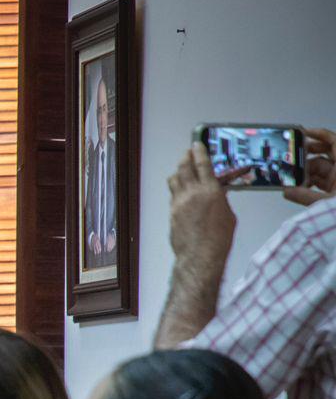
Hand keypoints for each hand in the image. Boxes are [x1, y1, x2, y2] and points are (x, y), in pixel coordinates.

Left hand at [168, 142, 236, 272]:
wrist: (200, 255)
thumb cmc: (219, 239)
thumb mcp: (228, 214)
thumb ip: (221, 199)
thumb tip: (217, 193)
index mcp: (211, 191)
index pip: (203, 164)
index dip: (199, 151)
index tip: (197, 143)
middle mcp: (192, 193)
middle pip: (184, 167)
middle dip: (186, 157)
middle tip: (189, 152)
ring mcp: (179, 202)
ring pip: (174, 179)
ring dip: (178, 170)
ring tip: (183, 168)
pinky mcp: (171, 212)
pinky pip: (172, 193)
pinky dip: (176, 187)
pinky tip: (180, 189)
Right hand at [286, 127, 335, 205]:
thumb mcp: (327, 202)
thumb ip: (305, 197)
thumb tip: (287, 191)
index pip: (334, 142)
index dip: (319, 134)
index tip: (303, 133)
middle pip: (325, 153)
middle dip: (307, 155)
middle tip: (292, 158)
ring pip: (319, 169)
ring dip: (305, 173)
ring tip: (293, 180)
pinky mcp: (335, 189)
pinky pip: (320, 181)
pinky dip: (308, 184)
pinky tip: (298, 189)